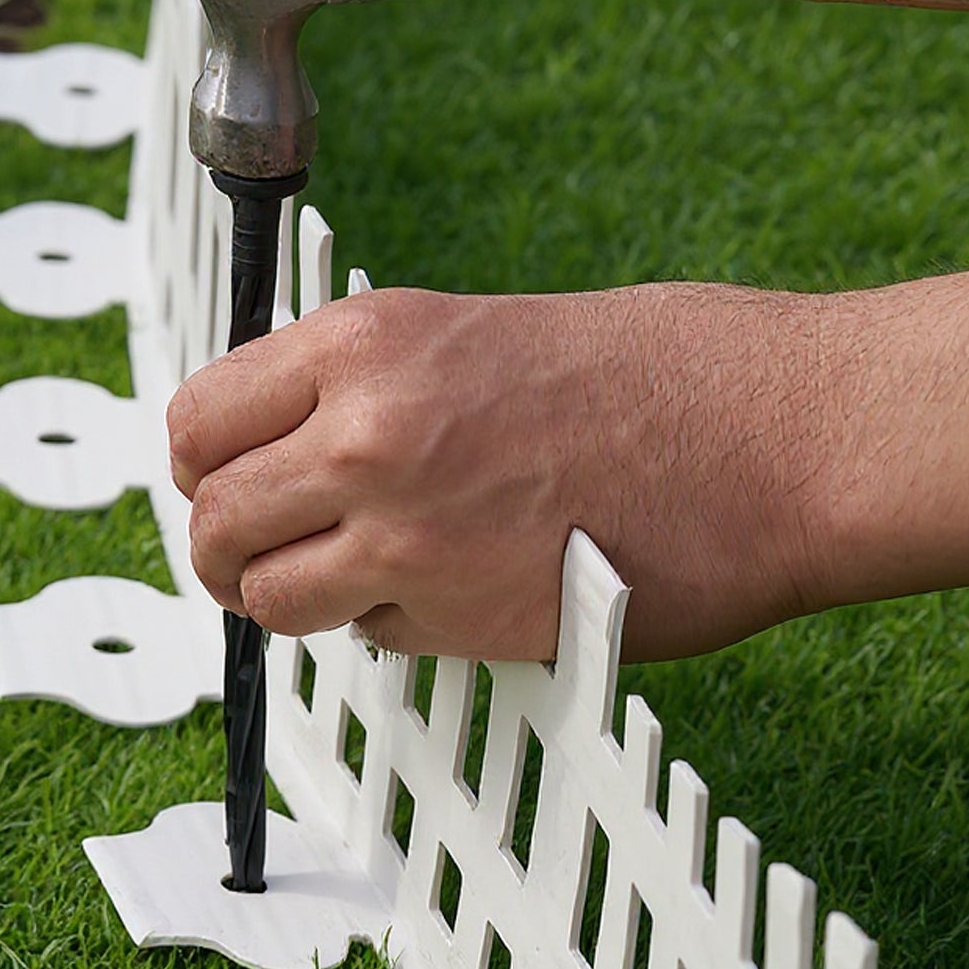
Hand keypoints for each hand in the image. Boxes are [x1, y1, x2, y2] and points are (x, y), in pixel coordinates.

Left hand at [169, 283, 845, 661]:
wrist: (768, 435)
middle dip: (226, 548)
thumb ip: (360, 387)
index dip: (201, 464)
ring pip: (264, 595)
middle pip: (213, 519)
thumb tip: (277, 449)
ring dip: (290, 599)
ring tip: (346, 580)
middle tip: (263, 553)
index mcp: (362, 340)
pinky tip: (446, 591)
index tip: (220, 482)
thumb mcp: (468, 332)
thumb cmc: (648, 374)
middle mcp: (363, 432)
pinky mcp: (455, 615)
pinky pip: (362, 636)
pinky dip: (382, 628)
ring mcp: (403, 530)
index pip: (200, 418)